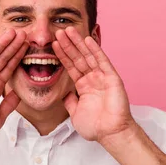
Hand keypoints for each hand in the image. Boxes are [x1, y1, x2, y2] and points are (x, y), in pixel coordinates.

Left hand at [53, 27, 135, 142]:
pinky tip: (87, 39)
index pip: (71, 67)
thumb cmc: (96, 127)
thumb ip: (70, 102)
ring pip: (88, 56)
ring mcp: (102, 77)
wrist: (110, 134)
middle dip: (68, 45)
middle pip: (78, 58)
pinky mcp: (112, 78)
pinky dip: (95, 50)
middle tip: (59, 31)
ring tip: (68, 30)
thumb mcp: (75, 113)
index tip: (53, 45)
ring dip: (78, 43)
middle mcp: (93, 79)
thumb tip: (64, 95)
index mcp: (84, 86)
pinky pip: (102, 61)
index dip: (63, 55)